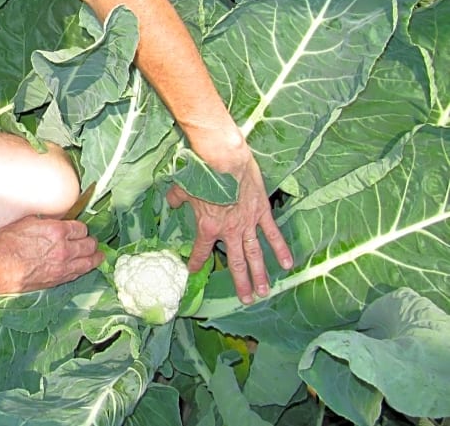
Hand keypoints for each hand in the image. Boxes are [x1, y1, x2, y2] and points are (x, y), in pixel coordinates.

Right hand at [0, 216, 103, 295]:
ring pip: (88, 262)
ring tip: (98, 255)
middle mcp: (65, 249)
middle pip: (89, 245)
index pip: (81, 228)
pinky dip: (83, 269)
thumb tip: (52, 222)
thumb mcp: (27, 222)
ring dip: (94, 257)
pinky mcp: (58, 280)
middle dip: (91, 242)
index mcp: (58, 231)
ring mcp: (63, 266)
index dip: (80, 228)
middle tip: (91, 241)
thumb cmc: (6, 244)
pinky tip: (84, 268)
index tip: (79, 229)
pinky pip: (77, 274)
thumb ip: (45, 222)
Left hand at [167, 146, 293, 303]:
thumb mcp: (183, 188)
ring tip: (265, 291)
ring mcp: (247, 223)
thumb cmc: (201, 174)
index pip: (200, 251)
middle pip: (236, 262)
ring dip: (260, 273)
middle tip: (247, 300)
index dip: (196, 262)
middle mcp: (229, 231)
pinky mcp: (261, 212)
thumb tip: (171, 202)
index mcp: (208, 227)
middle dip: (241, 282)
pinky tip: (288, 264)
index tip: (193, 272)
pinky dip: (280, 248)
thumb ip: (177, 198)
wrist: (224, 160)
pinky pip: (272, 233)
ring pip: (255, 254)